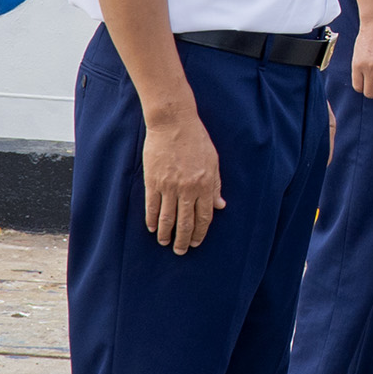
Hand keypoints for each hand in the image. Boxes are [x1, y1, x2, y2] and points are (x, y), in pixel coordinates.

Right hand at [141, 103, 225, 252]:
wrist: (173, 122)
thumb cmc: (196, 139)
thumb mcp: (213, 161)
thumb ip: (216, 185)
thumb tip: (220, 206)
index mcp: (205, 184)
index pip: (204, 217)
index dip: (200, 232)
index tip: (196, 242)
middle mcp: (188, 188)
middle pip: (186, 222)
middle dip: (183, 240)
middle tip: (180, 251)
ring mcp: (169, 186)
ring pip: (168, 218)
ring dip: (167, 234)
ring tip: (165, 243)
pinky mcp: (153, 181)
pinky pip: (152, 206)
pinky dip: (152, 219)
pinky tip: (153, 228)